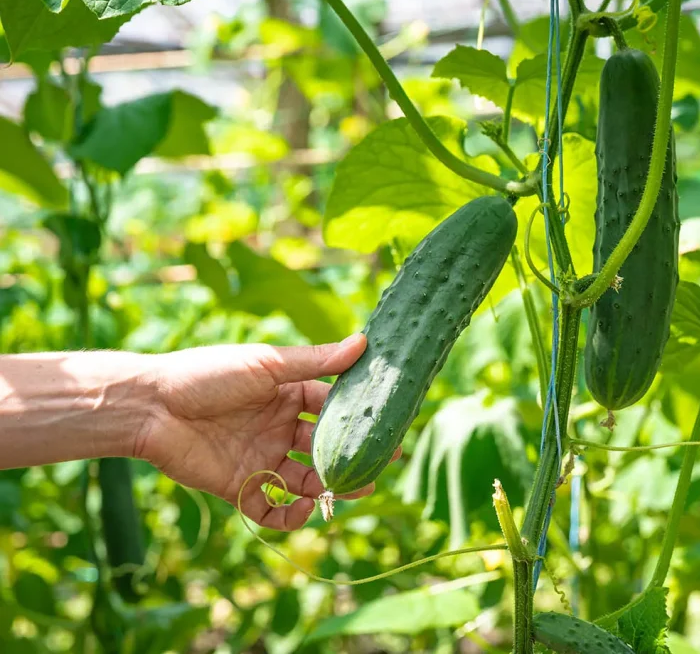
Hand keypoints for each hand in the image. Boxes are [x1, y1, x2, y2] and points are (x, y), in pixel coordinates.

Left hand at [135, 333, 399, 530]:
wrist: (150, 406)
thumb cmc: (206, 375)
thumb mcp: (266, 364)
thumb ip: (315, 361)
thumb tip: (363, 344)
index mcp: (286, 394)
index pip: (331, 407)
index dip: (358, 416)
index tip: (389, 424)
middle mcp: (278, 427)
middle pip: (324, 447)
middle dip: (352, 456)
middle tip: (381, 464)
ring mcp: (260, 458)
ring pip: (306, 479)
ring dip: (330, 487)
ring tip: (353, 489)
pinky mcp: (240, 487)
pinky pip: (272, 509)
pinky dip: (291, 515)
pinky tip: (306, 507)